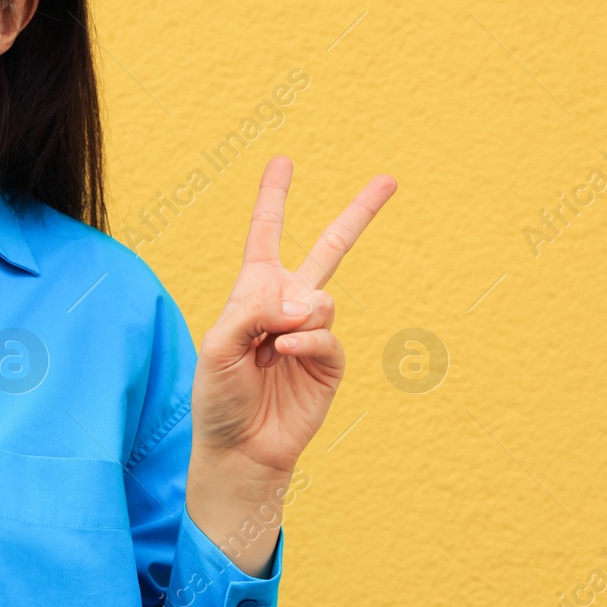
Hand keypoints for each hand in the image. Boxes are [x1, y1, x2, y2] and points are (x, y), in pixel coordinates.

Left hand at [190, 156, 396, 478]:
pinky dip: (304, 340)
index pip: (266, 235)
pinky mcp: (330, 361)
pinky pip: (325, 334)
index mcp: (253, 291)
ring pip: (321, 298)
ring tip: (271, 346)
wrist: (240, 446)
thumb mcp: (217, 344)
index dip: (273, 198)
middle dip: (359, 213)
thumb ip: (252, 311)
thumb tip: (306, 303)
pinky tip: (283, 352)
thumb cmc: (218, 395)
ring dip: (293, 318)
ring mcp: (312, 331)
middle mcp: (287, 304)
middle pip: (329, 249)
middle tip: (389, 179)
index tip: (283, 160)